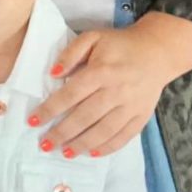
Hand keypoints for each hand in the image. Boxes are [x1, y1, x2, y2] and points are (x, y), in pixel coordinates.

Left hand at [28, 24, 176, 157]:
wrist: (158, 51)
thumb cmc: (119, 44)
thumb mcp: (92, 37)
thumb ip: (71, 53)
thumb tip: (53, 74)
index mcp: (101, 71)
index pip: (71, 94)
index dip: (51, 109)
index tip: (33, 121)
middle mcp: (116, 91)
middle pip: (85, 117)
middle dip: (62, 133)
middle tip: (44, 145)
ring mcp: (131, 106)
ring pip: (104, 130)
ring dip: (82, 144)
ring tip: (65, 153)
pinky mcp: (142, 115)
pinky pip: (125, 136)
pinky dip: (108, 147)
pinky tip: (92, 153)